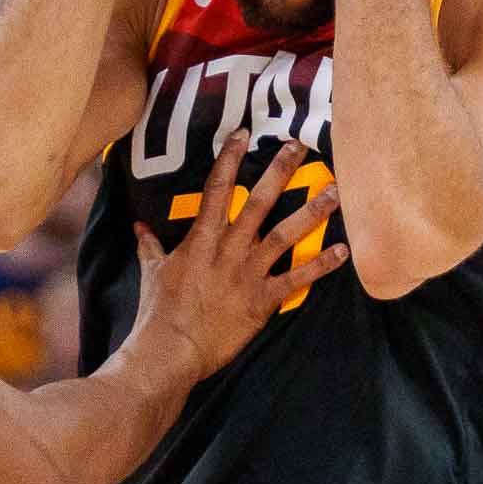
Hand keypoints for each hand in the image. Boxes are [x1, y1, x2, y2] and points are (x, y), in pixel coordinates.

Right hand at [130, 133, 346, 384]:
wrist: (171, 350)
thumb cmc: (158, 312)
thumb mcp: (152, 272)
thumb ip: (150, 246)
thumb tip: (140, 227)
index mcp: (201, 240)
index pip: (216, 189)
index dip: (230, 159)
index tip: (244, 133)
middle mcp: (228, 250)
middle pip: (258, 202)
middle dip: (279, 172)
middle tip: (299, 146)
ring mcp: (248, 274)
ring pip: (285, 235)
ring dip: (311, 211)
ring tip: (334, 190)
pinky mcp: (263, 300)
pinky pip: (297, 278)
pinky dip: (321, 265)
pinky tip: (342, 251)